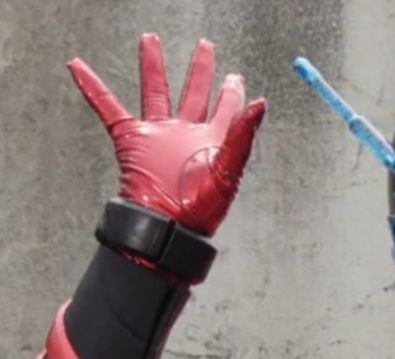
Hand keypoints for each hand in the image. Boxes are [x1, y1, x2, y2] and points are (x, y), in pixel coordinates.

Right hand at [67, 34, 264, 234]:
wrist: (167, 226)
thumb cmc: (201, 209)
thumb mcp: (229, 171)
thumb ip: (242, 135)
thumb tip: (260, 104)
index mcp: (212, 141)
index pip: (226, 108)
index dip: (233, 92)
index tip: (236, 77)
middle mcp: (186, 135)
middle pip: (194, 92)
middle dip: (199, 69)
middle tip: (204, 46)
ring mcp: (159, 137)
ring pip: (155, 93)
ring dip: (152, 66)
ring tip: (150, 41)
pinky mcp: (132, 141)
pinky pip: (109, 109)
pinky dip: (93, 89)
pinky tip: (80, 69)